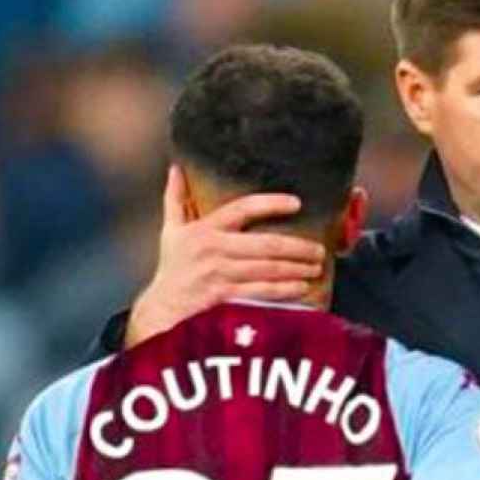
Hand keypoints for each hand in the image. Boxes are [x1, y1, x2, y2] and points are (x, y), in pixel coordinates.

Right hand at [125, 166, 326, 347]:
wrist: (161, 310)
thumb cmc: (172, 269)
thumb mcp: (171, 232)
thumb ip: (176, 200)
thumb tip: (175, 169)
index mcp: (205, 229)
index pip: (243, 208)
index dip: (271, 204)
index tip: (296, 203)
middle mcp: (213, 249)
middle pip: (266, 244)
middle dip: (298, 247)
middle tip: (319, 249)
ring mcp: (220, 274)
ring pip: (268, 269)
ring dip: (297, 268)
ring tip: (316, 267)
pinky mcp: (224, 297)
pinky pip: (261, 291)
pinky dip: (284, 290)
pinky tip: (302, 288)